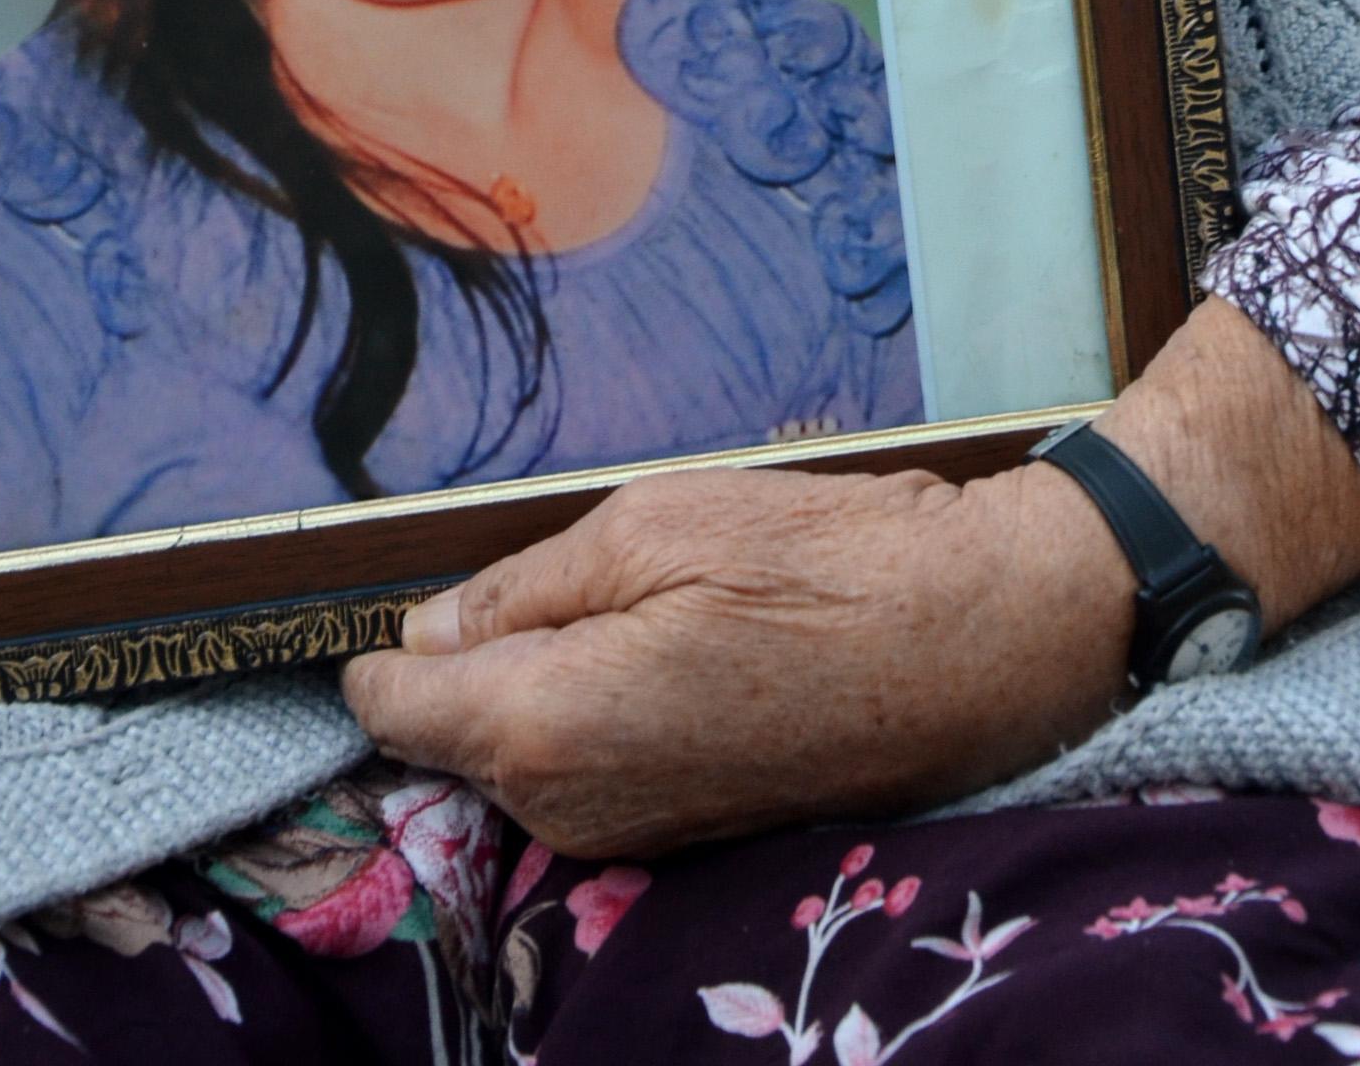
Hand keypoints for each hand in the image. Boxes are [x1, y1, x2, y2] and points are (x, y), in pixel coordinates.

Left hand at [343, 456, 1130, 857]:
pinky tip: (671, 645)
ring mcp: (626, 835)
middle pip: (452, 731)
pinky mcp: (678, 833)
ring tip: (637, 597)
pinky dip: (598, 710)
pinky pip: (587, 770)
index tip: (405, 584)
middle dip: (475, 657)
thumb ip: (519, 586)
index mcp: (539, 728)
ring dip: (543, 680)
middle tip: (564, 568)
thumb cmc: (816, 566)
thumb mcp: (651, 525)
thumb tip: (426, 629)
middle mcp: (566, 809)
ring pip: (520, 750)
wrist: (974, 646)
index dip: (386, 641)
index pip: (390, 705)